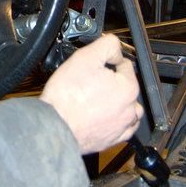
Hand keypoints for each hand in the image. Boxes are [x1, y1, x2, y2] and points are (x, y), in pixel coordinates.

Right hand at [39, 34, 142, 154]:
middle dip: (113, 82)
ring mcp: (121, 127)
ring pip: (128, 110)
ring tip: (99, 98)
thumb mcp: (85, 57)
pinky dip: (116, 122)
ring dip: (119, 103)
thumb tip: (116, 48)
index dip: (110, 61)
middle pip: (127, 87)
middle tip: (92, 81)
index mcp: (127, 88)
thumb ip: (107, 45)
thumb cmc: (67, 97)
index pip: (126, 65)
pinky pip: (121, 129)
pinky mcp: (112, 140)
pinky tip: (102, 116)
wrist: (56, 126)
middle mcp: (129, 109)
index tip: (97, 66)